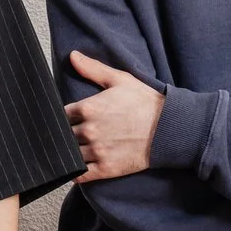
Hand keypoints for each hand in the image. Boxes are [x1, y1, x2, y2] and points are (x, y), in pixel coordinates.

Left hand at [64, 50, 165, 181]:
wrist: (168, 128)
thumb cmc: (145, 102)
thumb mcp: (119, 79)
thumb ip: (93, 68)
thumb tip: (72, 56)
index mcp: (88, 108)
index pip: (61, 115)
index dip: (63, 117)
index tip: (68, 119)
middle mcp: (89, 131)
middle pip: (64, 135)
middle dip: (66, 134)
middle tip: (71, 134)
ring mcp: (97, 152)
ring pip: (70, 155)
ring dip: (71, 152)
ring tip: (74, 150)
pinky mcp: (106, 169)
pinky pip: (80, 175)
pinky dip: (75, 173)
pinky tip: (77, 168)